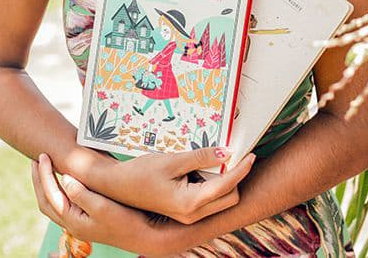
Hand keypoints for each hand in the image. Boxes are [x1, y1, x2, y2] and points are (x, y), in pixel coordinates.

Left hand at [31, 153, 190, 256]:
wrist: (145, 236)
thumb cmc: (127, 221)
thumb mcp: (103, 207)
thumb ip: (81, 194)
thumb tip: (64, 179)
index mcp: (73, 221)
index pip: (50, 195)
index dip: (44, 174)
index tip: (42, 156)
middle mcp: (73, 224)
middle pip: (45, 200)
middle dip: (39, 179)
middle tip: (36, 159)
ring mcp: (80, 222)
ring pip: (54, 203)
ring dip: (47, 184)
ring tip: (46, 166)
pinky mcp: (89, 218)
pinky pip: (66, 201)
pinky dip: (60, 188)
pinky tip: (67, 177)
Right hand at [109, 146, 255, 223]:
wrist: (116, 186)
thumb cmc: (140, 173)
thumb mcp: (172, 160)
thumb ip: (201, 157)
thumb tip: (226, 152)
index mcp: (190, 203)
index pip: (227, 185)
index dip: (242, 169)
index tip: (251, 154)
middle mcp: (192, 214)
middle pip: (229, 197)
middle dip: (235, 176)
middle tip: (231, 154)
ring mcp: (189, 215)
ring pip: (220, 199)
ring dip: (223, 180)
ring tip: (212, 159)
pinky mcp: (185, 211)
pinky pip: (208, 199)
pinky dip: (212, 184)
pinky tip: (201, 168)